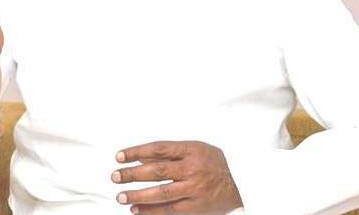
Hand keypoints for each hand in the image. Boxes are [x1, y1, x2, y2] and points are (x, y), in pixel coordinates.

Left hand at [111, 140, 242, 214]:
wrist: (242, 181)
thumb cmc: (216, 162)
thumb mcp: (196, 149)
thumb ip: (171, 153)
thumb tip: (142, 158)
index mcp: (191, 150)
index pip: (158, 149)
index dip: (136, 152)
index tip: (119, 156)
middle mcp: (192, 169)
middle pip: (156, 171)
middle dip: (132, 174)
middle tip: (115, 176)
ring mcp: (194, 190)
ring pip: (161, 193)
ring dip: (139, 196)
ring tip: (122, 197)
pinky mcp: (197, 208)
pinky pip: (170, 211)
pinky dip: (152, 212)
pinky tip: (137, 211)